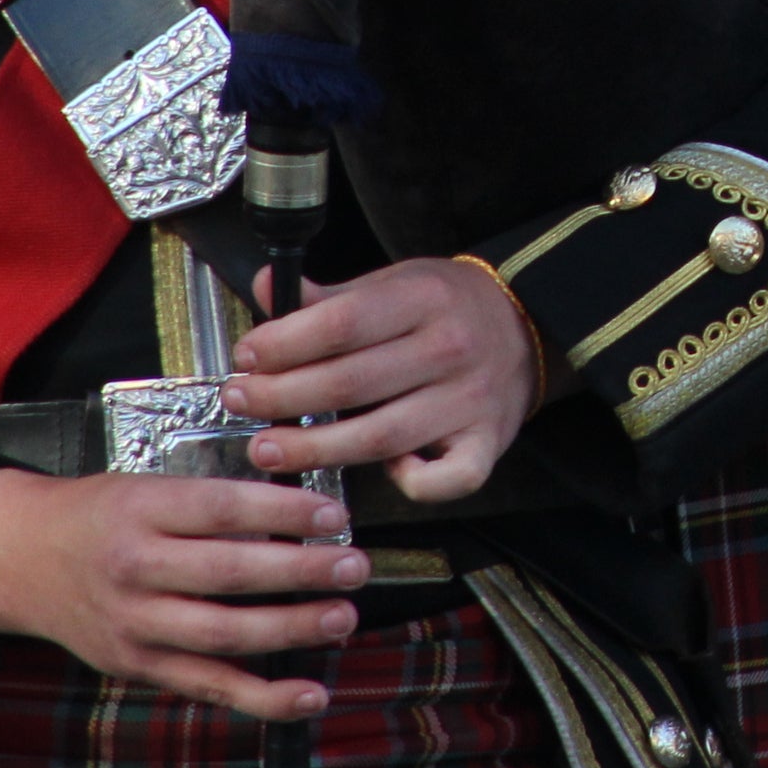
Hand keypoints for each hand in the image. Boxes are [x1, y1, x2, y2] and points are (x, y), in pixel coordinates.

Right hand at [0, 465, 363, 718]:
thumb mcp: (145, 487)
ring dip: (292, 630)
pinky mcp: (139, 667)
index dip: (283, 513)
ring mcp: (135, 625)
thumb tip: (301, 514)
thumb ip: (210, 503)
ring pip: (223, 635)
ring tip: (343, 617)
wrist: (21, 561)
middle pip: (228, 575)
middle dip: (300, 573)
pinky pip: (209, 687)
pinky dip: (263, 697)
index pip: (222, 510)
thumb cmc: (101, 515)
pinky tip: (311, 694)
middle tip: (354, 566)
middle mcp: (134, 569)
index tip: (334, 515)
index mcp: (140, 510)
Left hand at [225, 256, 544, 505]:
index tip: (247, 358)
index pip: (341, 324)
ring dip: (315, 449)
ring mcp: (471, 400)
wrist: (528, 323)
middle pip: (351, 383)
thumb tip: (265, 285)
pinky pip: (446, 479)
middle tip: (239, 403)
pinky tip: (380, 477)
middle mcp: (450, 348)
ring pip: (381, 438)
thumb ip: (328, 297)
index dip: (285, 344)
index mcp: (422, 299)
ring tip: (267, 450)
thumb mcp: (392, 282)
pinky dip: (411, 484)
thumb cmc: (446, 306)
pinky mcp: (487, 442)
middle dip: (281, 397)